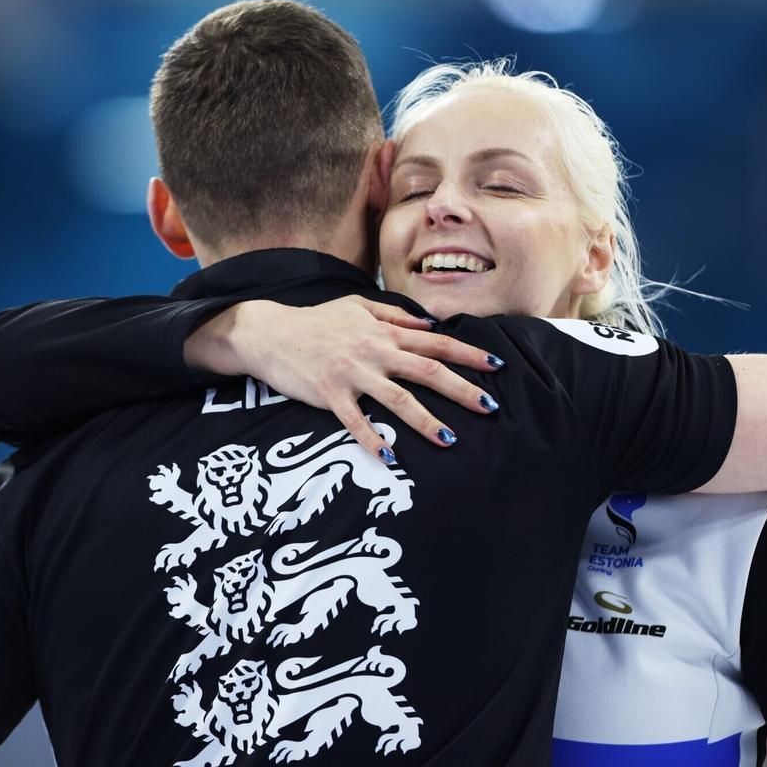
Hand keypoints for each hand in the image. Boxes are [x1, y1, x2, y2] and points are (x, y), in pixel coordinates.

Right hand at [185, 296, 502, 459]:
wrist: (269, 332)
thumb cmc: (315, 321)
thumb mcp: (356, 307)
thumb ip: (394, 316)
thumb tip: (429, 326)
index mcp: (385, 332)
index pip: (436, 344)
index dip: (468, 354)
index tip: (497, 366)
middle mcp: (374, 351)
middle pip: (427, 372)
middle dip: (462, 390)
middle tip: (490, 408)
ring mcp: (352, 374)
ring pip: (398, 399)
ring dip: (426, 421)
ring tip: (451, 440)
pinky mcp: (329, 394)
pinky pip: (356, 421)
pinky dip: (373, 440)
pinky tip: (390, 459)